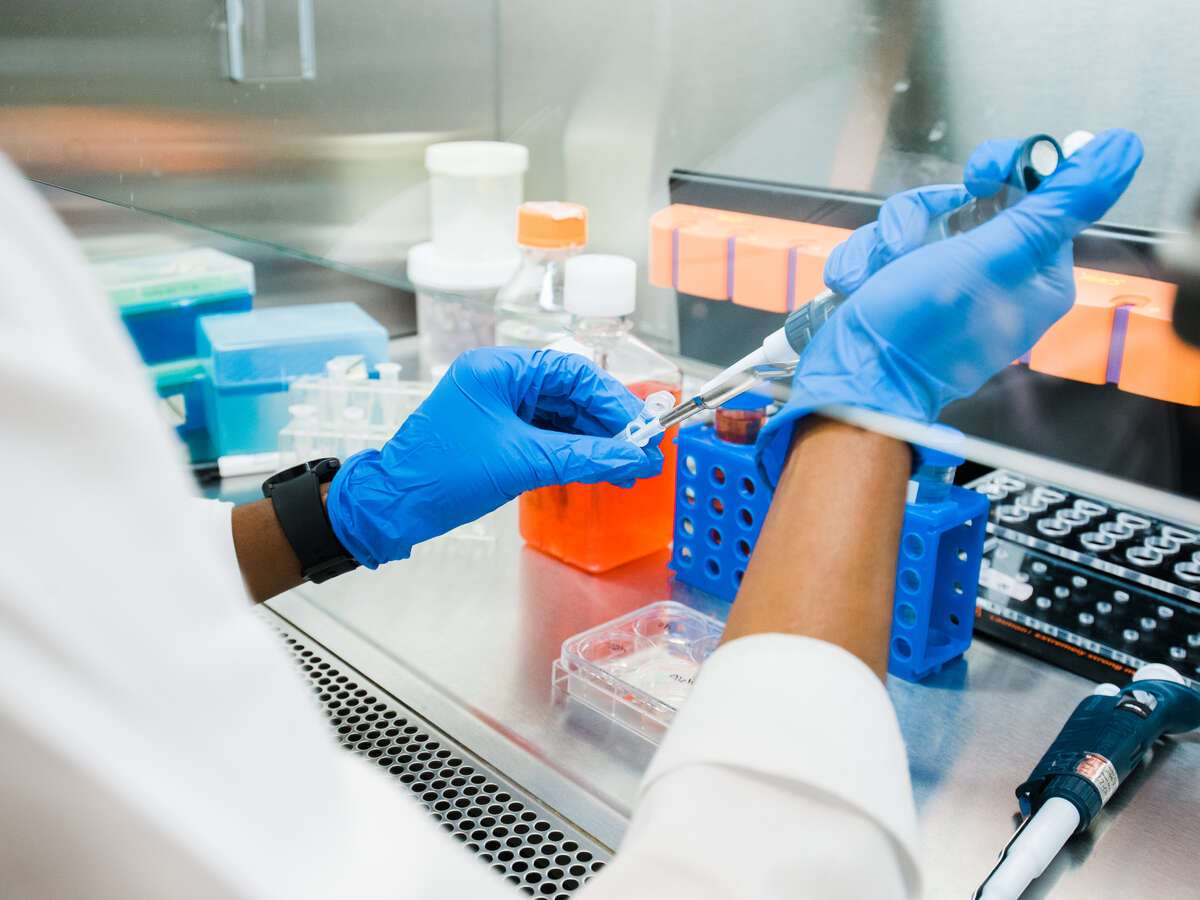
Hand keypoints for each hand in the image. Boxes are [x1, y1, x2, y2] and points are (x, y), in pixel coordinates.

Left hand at [326, 347, 662, 567]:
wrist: (391, 507)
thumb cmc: (441, 475)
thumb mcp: (520, 462)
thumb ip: (583, 457)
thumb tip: (633, 458)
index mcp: (499, 368)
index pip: (572, 372)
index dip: (613, 400)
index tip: (642, 428)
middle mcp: (500, 380)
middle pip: (571, 394)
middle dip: (609, 425)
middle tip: (644, 452)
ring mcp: (499, 408)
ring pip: (562, 417)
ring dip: (596, 441)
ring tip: (629, 468)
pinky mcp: (499, 434)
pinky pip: (547, 436)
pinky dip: (574, 452)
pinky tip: (600, 469)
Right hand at [757, 128, 1143, 482]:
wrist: (854, 382)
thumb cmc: (923, 330)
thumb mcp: (992, 258)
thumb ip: (1054, 205)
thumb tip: (1121, 150)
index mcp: (1033, 276)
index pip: (1037, 199)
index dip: (1006, 175)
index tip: (978, 176)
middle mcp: (990, 277)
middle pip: (969, 201)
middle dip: (926, 212)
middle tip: (912, 235)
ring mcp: (940, 282)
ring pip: (917, 219)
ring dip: (887, 239)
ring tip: (880, 272)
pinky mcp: (899, 287)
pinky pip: (884, 246)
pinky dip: (865, 261)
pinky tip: (859, 285)